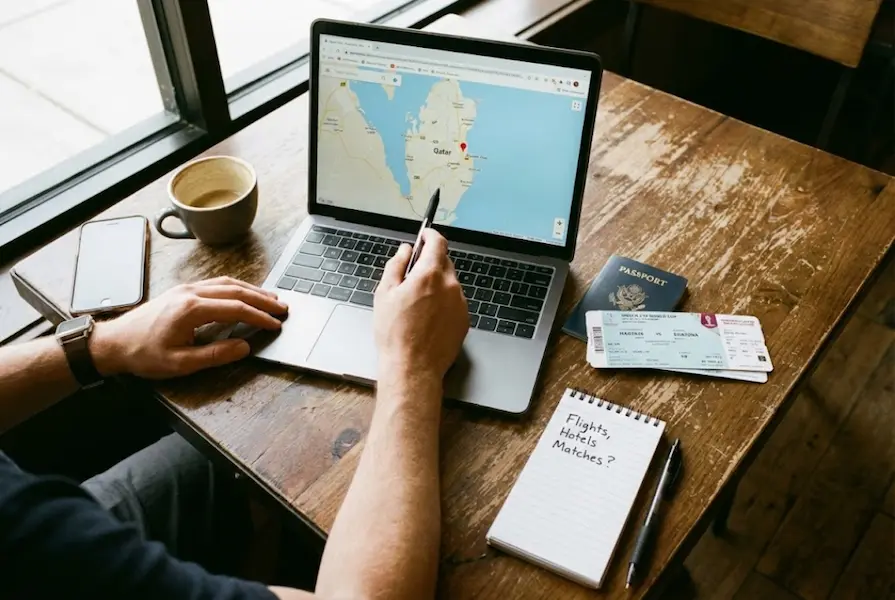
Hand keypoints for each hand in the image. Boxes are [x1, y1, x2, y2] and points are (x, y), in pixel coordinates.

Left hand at [91, 277, 287, 378]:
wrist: (113, 342)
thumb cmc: (143, 354)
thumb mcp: (180, 363)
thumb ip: (215, 355)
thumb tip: (243, 346)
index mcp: (191, 309)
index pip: (236, 309)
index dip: (259, 317)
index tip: (276, 324)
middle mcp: (191, 293)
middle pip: (236, 291)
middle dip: (263, 299)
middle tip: (283, 307)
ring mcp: (186, 288)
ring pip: (228, 283)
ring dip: (252, 290)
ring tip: (271, 298)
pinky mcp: (182, 290)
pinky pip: (216, 284)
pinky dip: (237, 287)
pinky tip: (245, 292)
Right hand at [373, 229, 468, 382]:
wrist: (413, 367)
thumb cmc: (395, 334)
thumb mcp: (384, 294)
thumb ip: (396, 265)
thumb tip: (405, 250)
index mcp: (429, 274)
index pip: (438, 242)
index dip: (430, 235)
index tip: (425, 235)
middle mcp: (450, 285)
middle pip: (444, 263)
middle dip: (430, 264)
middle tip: (412, 277)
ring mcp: (460, 303)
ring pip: (449, 284)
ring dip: (436, 286)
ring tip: (417, 306)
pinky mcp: (464, 319)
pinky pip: (454, 302)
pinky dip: (443, 303)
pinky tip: (427, 318)